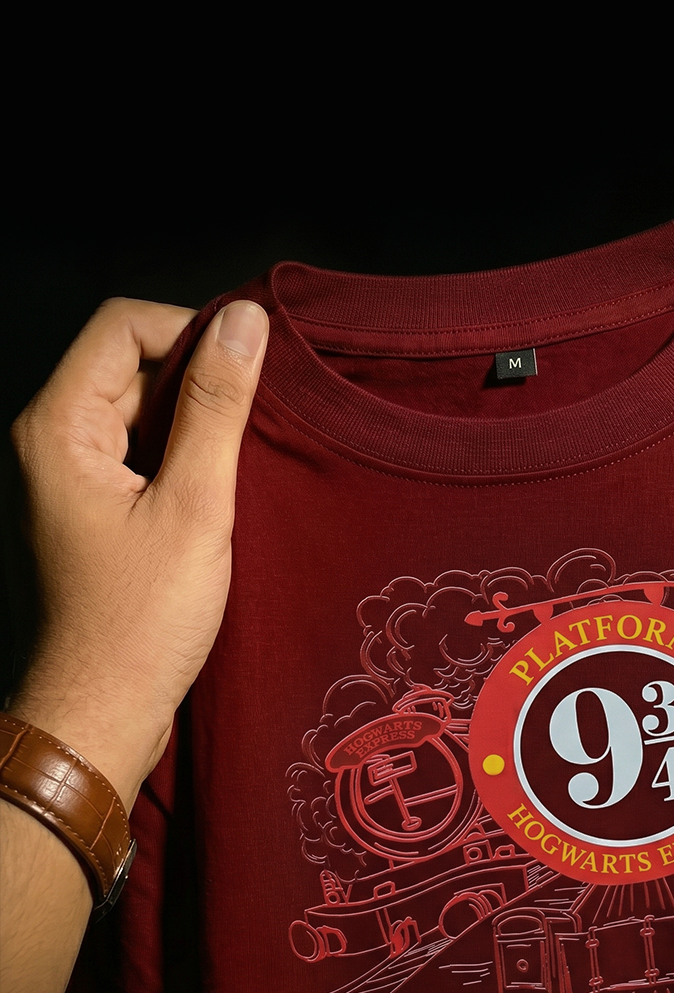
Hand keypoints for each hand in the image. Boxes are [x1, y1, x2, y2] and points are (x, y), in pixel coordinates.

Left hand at [8, 297, 267, 809]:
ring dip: (199, 415)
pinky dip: (187, 448)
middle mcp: (54, 437)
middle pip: (132, 358)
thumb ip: (218, 406)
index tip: (251, 369)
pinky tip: (224, 480)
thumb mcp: (194, 504)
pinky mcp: (94, 499)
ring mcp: (72, 469)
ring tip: (245, 453)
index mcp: (60, 427)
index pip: (123, 325)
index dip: (192, 329)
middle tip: (258, 418)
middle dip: (201, 375)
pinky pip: (144, 442)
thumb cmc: (142, 620)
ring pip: (142, 401)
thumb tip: (247, 322)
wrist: (102, 712)